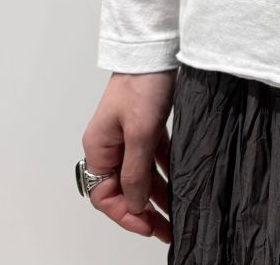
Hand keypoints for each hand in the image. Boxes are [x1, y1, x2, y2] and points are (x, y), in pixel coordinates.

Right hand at [80, 70, 176, 242]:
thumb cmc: (142, 84)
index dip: (125, 213)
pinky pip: (154, 158)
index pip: (104, 195)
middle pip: (124, 188)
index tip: (147, 225)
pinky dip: (166, 172)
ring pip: (142, 175)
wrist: (155, 50)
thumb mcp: (140, 132)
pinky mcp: (146, 126)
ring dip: (158, 193)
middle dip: (144, 210)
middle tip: (166, 229)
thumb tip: (133, 204)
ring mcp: (128, 136)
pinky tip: (181, 183)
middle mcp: (110, 145)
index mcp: (99, 148)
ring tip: (178, 212)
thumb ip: (135, 171)